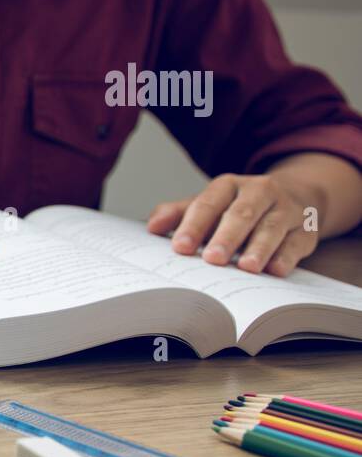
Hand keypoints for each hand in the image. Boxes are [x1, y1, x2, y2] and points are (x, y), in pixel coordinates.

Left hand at [146, 172, 318, 275]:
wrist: (293, 195)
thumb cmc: (237, 207)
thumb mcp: (208, 205)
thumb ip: (179, 214)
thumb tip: (151, 226)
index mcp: (228, 185)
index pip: (208, 203)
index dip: (193, 226)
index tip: (180, 247)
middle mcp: (259, 192)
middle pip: (242, 213)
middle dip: (227, 237)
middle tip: (213, 259)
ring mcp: (285, 209)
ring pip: (272, 227)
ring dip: (259, 248)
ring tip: (247, 267)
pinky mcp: (305, 229)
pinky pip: (296, 242)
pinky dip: (286, 256)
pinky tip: (275, 270)